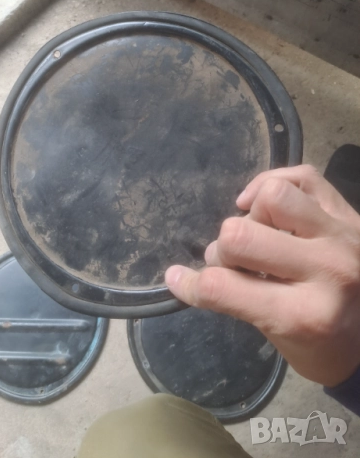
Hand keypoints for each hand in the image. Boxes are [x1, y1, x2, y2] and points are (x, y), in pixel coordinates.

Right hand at [165, 165, 359, 386]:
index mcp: (305, 314)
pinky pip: (302, 175)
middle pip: (240, 235)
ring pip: (272, 196)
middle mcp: (329, 269)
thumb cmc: (322, 344)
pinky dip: (271, 183)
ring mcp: (343, 235)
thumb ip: (234, 298)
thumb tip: (182, 274)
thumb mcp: (275, 335)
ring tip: (258, 232)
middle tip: (232, 263)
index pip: (223, 288)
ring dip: (251, 214)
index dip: (190, 284)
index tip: (178, 280)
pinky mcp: (348, 212)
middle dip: (222, 251)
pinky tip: (263, 203)